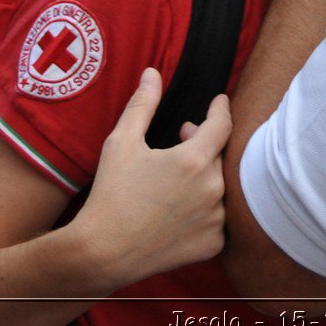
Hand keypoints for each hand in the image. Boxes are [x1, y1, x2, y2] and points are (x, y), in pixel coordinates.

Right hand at [74, 69, 232, 284]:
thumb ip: (143, 105)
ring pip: (220, 187)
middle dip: (204, 143)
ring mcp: (215, 219)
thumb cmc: (110, 194)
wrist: (102, 253)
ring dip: (205, 177)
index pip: (223, 124)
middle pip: (220, 156)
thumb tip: (153, 73)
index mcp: (194, 160)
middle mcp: (212, 189)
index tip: (219, 101)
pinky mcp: (213, 244)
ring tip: (178, 176)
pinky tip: (181, 208)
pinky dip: (205, 210)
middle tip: (182, 139)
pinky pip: (218, 218)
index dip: (220, 109)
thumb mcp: (121, 143)